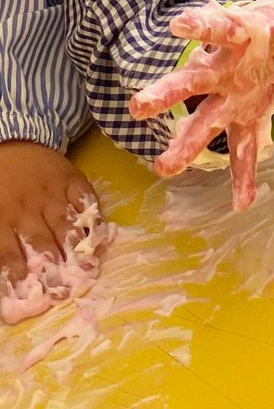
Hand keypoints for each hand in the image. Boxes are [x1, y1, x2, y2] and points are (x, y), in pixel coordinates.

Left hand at [0, 141, 96, 283]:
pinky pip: (86, 200)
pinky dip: (94, 218)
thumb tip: (4, 271)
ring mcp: (54, 193)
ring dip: (76, 248)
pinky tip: (100, 235)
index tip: (27, 293)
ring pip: (66, 224)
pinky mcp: (74, 179)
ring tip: (86, 269)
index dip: (17, 273)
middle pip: (41, 242)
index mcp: (0, 217)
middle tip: (62, 290)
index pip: (7, 252)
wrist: (13, 143)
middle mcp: (28, 208)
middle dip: (52, 268)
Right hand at [129, 0, 273, 209]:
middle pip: (192, 80)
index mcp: (241, 36)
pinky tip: (244, 203)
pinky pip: (242, 150)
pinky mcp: (244, 118)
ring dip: (185, 143)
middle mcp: (226, 68)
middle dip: (167, 92)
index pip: (219, 27)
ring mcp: (230, 97)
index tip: (178, 22)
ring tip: (165, 169)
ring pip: (203, 120)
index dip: (201, 24)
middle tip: (138, 107)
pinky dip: (244, 176)